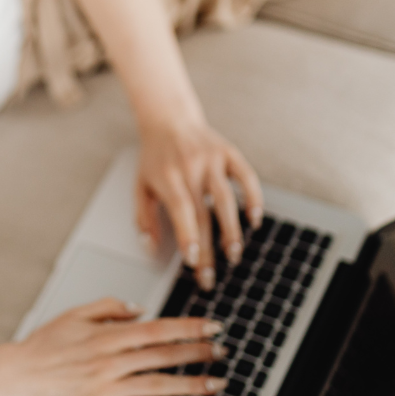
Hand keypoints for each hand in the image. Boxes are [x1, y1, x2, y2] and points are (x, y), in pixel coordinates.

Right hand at [0, 298, 227, 395]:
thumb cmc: (42, 346)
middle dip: (198, 353)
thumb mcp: (74, 315)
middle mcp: (110, 361)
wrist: (14, 377)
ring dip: (191, 385)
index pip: (158, 329)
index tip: (213, 327)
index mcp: (107, 336)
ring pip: (157, 385)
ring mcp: (106, 389)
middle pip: (164, 356)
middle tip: (223, 352)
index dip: (189, 328)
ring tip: (216, 384)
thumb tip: (140, 309)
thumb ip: (109, 306)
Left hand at [136, 116, 262, 290]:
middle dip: (208, 249)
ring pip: (226, 198)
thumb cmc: (154, 158)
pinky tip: (254, 219)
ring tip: (234, 254)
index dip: (188, 236)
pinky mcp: (229, 152)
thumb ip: (143, 218)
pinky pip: (246, 176)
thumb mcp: (140, 185)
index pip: (181, 210)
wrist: (169, 119)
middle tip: (210, 277)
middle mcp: (191, 167)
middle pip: (203, 213)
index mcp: (168, 177)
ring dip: (232, 229)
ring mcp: (212, 159)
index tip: (192, 262)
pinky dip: (253, 198)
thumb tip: (151, 249)